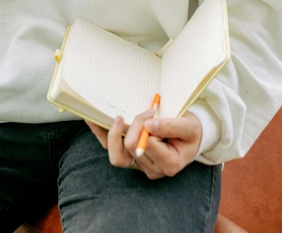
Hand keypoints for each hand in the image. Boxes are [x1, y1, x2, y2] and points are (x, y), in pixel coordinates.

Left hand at [84, 110, 201, 180]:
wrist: (190, 137)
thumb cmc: (190, 132)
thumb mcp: (189, 126)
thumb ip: (172, 126)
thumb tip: (149, 125)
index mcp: (169, 164)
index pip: (148, 145)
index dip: (146, 126)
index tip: (152, 113)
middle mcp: (152, 169)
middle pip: (131, 148)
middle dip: (135, 124)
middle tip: (146, 112)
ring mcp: (139, 165)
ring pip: (117, 155)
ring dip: (113, 134)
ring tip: (116, 117)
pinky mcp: (131, 158)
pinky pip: (112, 150)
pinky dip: (101, 134)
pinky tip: (91, 120)